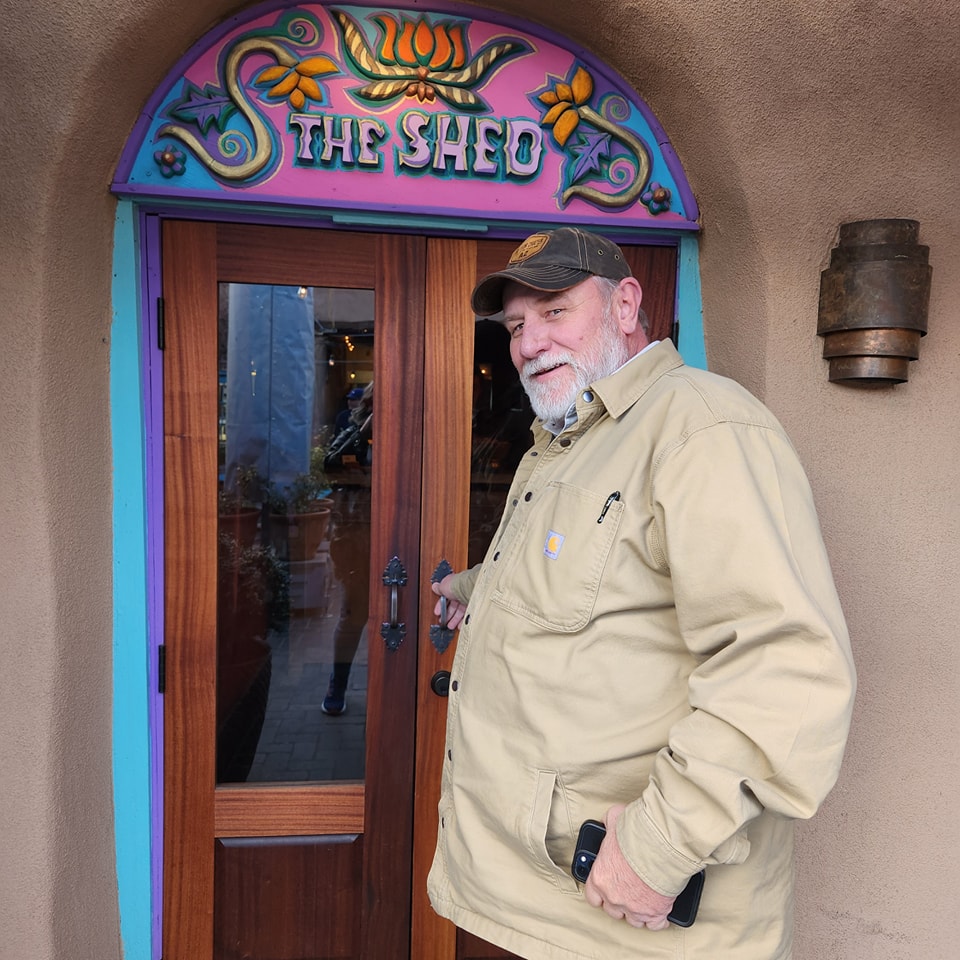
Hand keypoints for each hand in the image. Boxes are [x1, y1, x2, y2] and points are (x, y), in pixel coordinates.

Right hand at [431, 574, 467, 629]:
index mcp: (453, 587)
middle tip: (444, 622)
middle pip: (453, 606)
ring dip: (455, 620)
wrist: (468, 589)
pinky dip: (463, 622)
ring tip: (450, 626)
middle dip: (448, 615)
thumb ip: (439, 589)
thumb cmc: (456, 585)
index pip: (446, 598)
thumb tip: (435, 587)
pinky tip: (460, 626)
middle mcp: (461, 593)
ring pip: (460, 611)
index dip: (441, 606)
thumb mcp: (443, 586)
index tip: (437, 613)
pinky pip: (468, 615)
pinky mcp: (474, 606)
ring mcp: (468, 600)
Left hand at [583, 804, 675, 930]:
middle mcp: (614, 897)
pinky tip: (659, 911)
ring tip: (642, 900)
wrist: (661, 844)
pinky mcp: (655, 913)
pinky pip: (655, 924)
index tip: (606, 888)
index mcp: (600, 878)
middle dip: (620, 901)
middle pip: (613, 910)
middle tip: (627, 890)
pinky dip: (658, 918)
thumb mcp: (614, 819)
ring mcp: (635, 908)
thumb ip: (608, 824)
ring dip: (637, 911)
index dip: (600, 893)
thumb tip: (607, 822)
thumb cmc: (636, 832)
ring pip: (633, 919)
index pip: (592, 896)